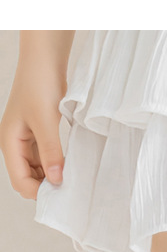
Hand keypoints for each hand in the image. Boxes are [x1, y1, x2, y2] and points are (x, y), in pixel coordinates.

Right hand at [0, 50, 66, 199]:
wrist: (45, 59)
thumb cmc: (40, 84)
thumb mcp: (46, 121)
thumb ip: (51, 153)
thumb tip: (56, 181)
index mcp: (9, 142)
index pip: (20, 181)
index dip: (39, 191)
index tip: (62, 192)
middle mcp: (15, 144)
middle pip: (27, 179)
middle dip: (45, 187)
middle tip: (69, 188)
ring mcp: (26, 140)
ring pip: (37, 171)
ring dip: (51, 177)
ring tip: (71, 177)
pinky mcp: (38, 135)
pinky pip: (45, 159)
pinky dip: (55, 165)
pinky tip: (69, 166)